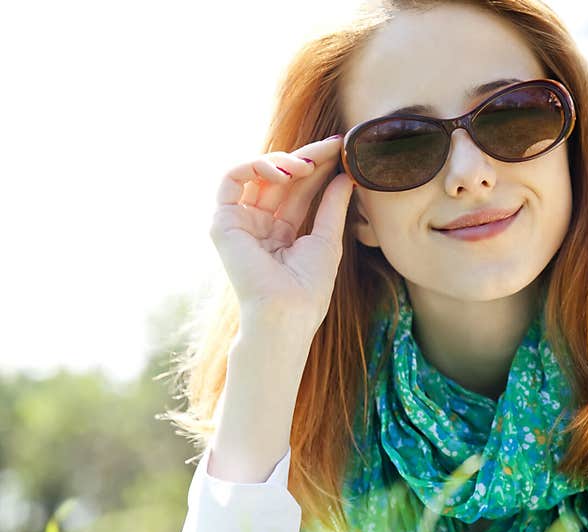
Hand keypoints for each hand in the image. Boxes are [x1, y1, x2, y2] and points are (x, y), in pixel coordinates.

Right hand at [209, 136, 354, 333]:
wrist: (286, 313)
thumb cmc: (309, 288)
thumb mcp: (327, 239)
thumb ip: (332, 206)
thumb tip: (346, 176)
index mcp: (281, 234)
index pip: (298, 190)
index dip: (318, 167)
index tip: (340, 148)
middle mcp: (258, 226)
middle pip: (280, 180)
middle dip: (306, 158)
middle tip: (332, 144)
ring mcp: (239, 224)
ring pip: (256, 175)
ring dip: (283, 162)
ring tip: (307, 165)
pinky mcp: (222, 223)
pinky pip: (231, 180)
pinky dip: (256, 167)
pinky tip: (284, 172)